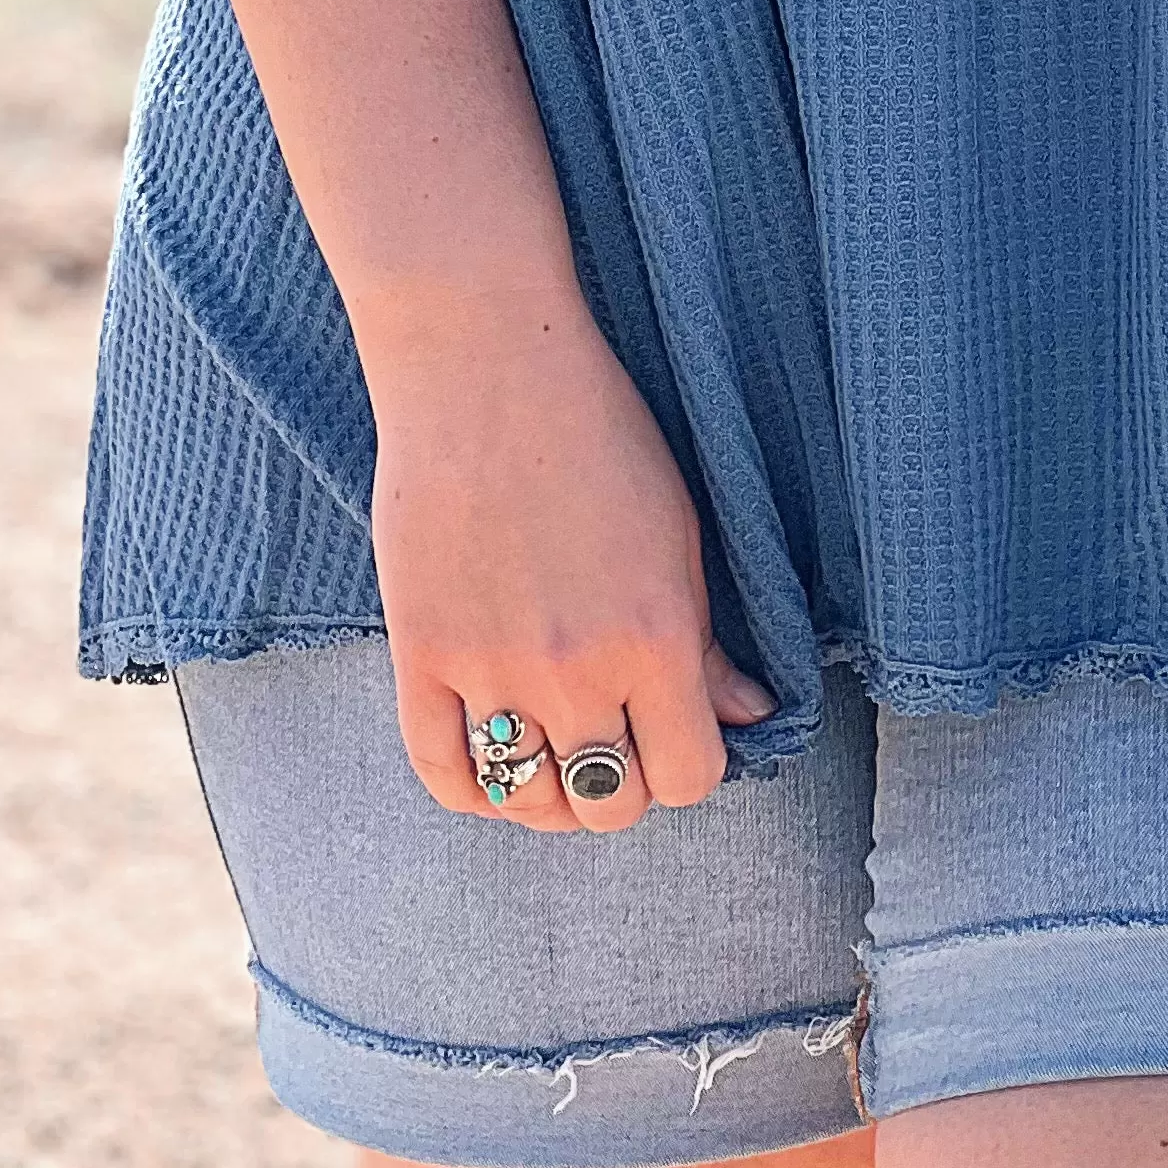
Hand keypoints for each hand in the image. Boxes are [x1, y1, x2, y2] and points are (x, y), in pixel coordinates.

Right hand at [362, 294, 775, 835]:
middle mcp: (577, 671)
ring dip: (551, 790)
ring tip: (558, 748)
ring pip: (530, 801)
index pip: (689, 776)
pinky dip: (475, 786)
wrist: (486, 364)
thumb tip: (747, 715)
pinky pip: (445, 774)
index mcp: (656, 636)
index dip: (691, 764)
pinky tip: (495, 759)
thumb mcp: (680, 528)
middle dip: (625, 781)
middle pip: (610, 803)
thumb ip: (707, 637)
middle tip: (618, 736)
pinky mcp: (421, 656)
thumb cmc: (598, 428)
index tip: (679, 733)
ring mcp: (492, 670)